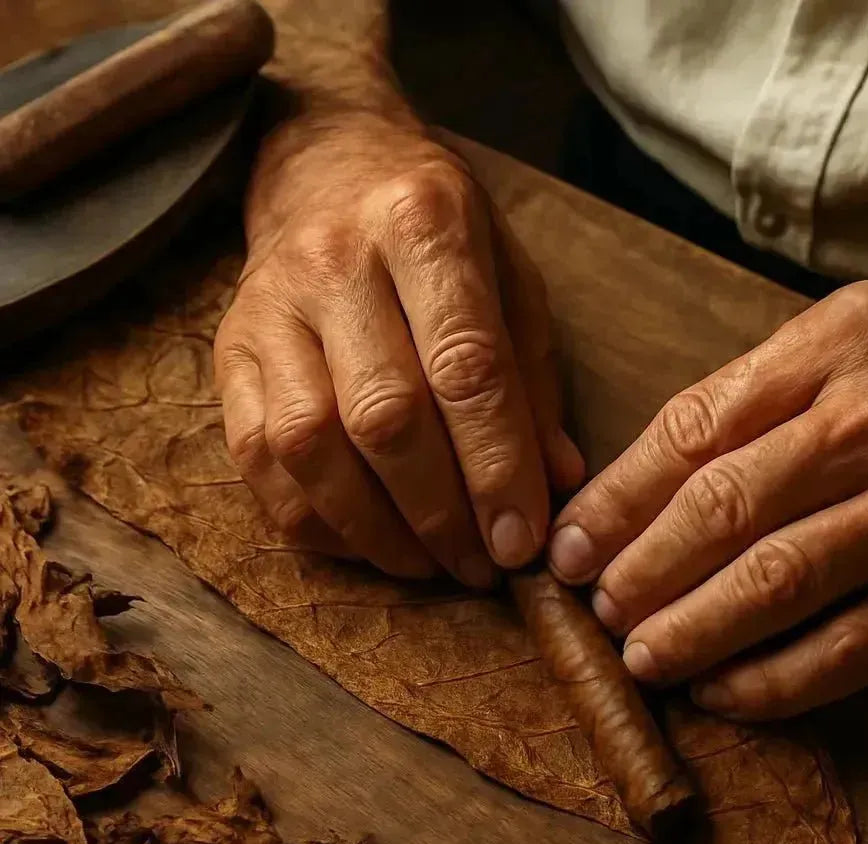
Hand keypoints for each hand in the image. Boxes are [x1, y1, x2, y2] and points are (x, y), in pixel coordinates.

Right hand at [215, 111, 582, 585]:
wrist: (323, 168)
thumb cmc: (436, 231)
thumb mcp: (509, 276)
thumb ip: (531, 379)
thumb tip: (554, 484)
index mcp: (424, 223)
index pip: (465, 367)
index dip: (496, 468)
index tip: (521, 540)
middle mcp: (335, 260)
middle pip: (384, 415)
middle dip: (440, 513)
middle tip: (481, 564)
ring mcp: (268, 307)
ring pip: (310, 445)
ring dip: (375, 530)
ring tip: (429, 564)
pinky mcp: (227, 351)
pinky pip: (257, 459)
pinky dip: (316, 520)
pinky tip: (367, 541)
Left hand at [549, 281, 867, 719]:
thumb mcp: (849, 340)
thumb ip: (752, 398)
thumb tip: (634, 490)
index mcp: (841, 342)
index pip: (694, 429)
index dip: (617, 498)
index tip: (568, 545)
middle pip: (727, 506)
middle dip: (642, 568)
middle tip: (593, 606)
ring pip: (782, 581)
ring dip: (693, 630)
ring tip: (639, 655)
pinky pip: (858, 646)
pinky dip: (778, 680)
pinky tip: (722, 691)